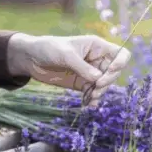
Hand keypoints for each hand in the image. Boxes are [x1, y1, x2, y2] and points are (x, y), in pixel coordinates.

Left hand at [7, 33, 131, 104]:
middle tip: (97, 87)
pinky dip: (93, 99)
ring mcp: (90, 73)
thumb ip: (82, 67)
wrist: (31, 58)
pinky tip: (88, 104)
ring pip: (104, 85)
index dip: (120, 63)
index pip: (120, 54)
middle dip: (107, 81)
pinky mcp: (81, 84)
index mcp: (97, 46)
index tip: (110, 71)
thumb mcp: (66, 55)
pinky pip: (93, 93)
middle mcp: (96, 59)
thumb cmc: (49, 48)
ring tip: (91, 97)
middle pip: (114, 73)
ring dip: (100, 92)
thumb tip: (98, 79)